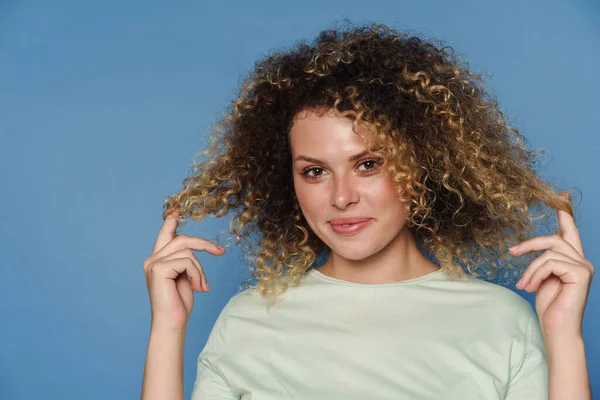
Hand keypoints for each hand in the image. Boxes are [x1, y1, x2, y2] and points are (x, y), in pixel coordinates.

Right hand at [143, 210, 225, 331]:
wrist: (172, 323)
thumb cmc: (179, 304)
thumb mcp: (185, 277)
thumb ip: (185, 262)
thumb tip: (194, 249)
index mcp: (158, 260)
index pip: (164, 235)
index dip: (171, 222)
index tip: (176, 211)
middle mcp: (152, 259)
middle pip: (182, 239)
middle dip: (204, 244)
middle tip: (220, 251)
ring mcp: (153, 264)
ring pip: (188, 251)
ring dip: (200, 269)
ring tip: (201, 286)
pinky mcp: (158, 269)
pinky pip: (187, 261)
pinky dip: (197, 274)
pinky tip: (197, 288)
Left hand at [513, 192, 594, 340]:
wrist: (557, 330)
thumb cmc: (549, 307)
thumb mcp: (542, 278)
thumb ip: (544, 261)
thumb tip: (538, 248)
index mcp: (573, 260)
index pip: (570, 233)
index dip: (565, 216)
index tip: (561, 198)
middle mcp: (582, 261)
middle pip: (553, 239)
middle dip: (529, 244)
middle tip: (511, 252)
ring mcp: (584, 267)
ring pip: (548, 252)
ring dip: (530, 269)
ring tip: (523, 285)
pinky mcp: (581, 274)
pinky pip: (549, 262)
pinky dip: (535, 274)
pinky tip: (531, 288)